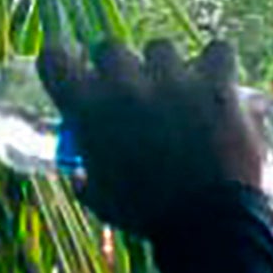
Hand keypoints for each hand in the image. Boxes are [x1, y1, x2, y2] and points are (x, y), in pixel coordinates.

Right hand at [38, 39, 262, 238]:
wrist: (208, 224)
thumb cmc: (148, 216)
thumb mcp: (101, 200)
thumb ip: (86, 179)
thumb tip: (80, 173)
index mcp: (88, 110)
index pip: (54, 59)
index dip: (62, 61)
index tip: (73, 69)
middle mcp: (125, 85)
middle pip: (110, 49)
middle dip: (117, 68)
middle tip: (130, 92)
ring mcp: (172, 81)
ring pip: (161, 48)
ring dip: (165, 67)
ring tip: (178, 92)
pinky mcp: (215, 85)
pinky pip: (217, 51)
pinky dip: (218, 62)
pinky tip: (218, 81)